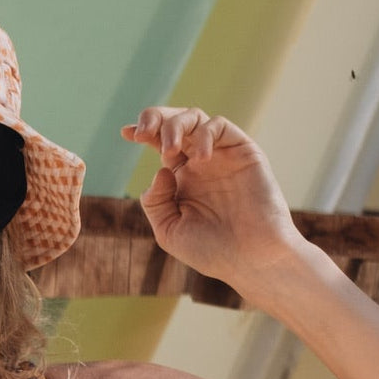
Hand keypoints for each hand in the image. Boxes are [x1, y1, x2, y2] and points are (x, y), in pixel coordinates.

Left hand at [120, 107, 303, 290]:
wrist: (252, 259)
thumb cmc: (212, 251)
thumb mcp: (169, 230)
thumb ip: (155, 202)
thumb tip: (161, 170)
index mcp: (181, 179)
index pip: (158, 144)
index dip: (143, 131)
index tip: (126, 133)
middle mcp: (200, 163)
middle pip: (174, 122)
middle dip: (155, 118)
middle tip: (142, 133)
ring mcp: (221, 156)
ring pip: (195, 118)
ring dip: (175, 125)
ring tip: (169, 149)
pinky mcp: (244, 152)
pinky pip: (220, 126)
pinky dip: (204, 134)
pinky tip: (199, 159)